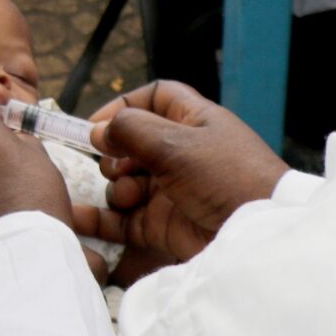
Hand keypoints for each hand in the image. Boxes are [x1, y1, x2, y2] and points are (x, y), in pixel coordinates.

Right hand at [71, 81, 284, 275]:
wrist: (257, 237)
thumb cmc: (225, 177)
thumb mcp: (177, 144)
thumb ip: (131, 130)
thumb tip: (98, 132)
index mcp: (193, 121)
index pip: (155, 98)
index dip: (125, 105)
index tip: (98, 124)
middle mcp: (181, 153)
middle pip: (133, 143)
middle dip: (116, 153)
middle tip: (116, 165)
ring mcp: (171, 191)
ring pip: (126, 181)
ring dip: (116, 187)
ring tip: (128, 196)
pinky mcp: (163, 225)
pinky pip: (123, 219)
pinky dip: (101, 219)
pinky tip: (78, 218)